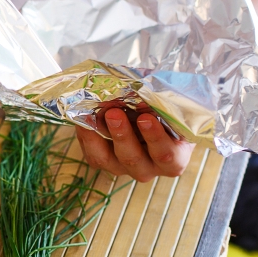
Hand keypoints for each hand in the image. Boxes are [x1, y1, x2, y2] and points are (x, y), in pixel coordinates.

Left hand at [76, 108, 193, 181]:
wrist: (151, 113)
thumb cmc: (168, 112)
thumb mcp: (172, 108)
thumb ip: (165, 105)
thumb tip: (147, 89)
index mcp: (174, 159)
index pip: (167, 155)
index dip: (155, 138)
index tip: (146, 118)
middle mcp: (149, 168)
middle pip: (133, 159)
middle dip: (122, 136)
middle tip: (115, 113)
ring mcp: (124, 167)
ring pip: (108, 159)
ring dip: (99, 136)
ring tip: (96, 113)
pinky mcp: (104, 162)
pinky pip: (92, 154)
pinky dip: (86, 135)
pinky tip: (83, 117)